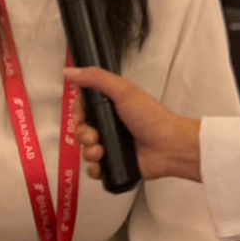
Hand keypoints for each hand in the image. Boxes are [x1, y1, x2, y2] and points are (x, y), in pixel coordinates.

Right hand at [64, 68, 202, 181]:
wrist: (169, 147)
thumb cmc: (151, 117)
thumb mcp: (123, 91)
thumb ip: (96, 78)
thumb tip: (70, 71)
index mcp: (111, 106)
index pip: (83, 108)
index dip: (78, 113)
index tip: (81, 116)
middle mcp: (110, 125)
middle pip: (81, 129)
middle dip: (82, 134)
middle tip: (94, 136)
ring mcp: (112, 145)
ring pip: (85, 150)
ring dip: (88, 151)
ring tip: (101, 151)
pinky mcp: (114, 164)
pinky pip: (94, 168)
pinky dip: (94, 168)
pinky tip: (102, 164)